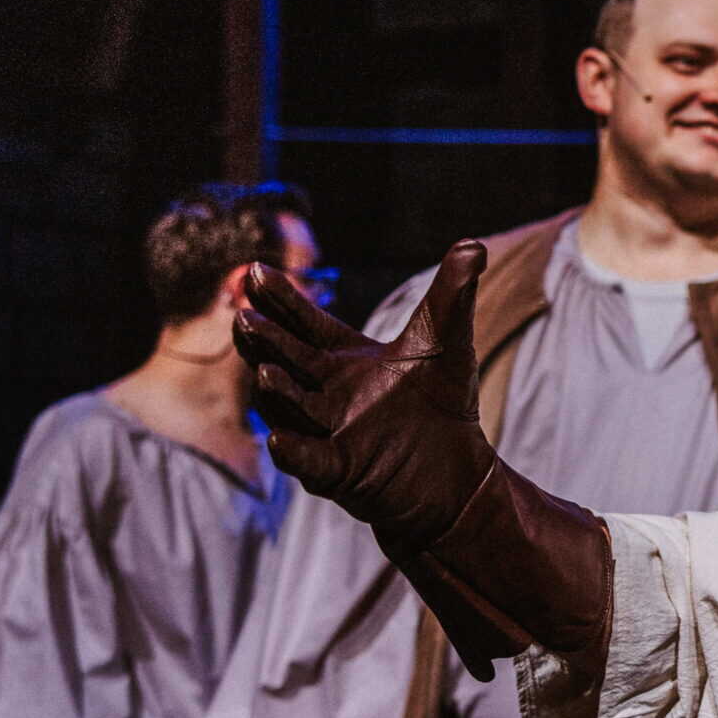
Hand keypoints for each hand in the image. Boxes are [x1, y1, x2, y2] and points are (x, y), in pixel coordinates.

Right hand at [236, 242, 494, 551]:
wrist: (457, 472)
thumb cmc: (443, 404)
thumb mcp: (446, 344)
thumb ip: (452, 296)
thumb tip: (474, 245)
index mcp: (342, 358)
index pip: (304, 322)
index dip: (281, 298)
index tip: (257, 268)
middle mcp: (325, 393)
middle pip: (287, 360)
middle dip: (265, 340)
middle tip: (243, 315)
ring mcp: (327, 433)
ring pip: (291, 409)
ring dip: (276, 391)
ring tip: (267, 370)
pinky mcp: (340, 472)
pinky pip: (309, 462)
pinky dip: (294, 453)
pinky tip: (279, 441)